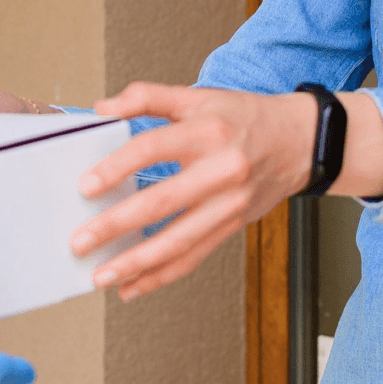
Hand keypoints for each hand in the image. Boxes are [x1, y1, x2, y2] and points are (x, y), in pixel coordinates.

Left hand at [69, 82, 321, 301]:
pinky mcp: (232, 227)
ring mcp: (228, 204)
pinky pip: (193, 257)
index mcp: (207, 131)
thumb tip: (101, 109)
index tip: (86, 187)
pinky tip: (131, 286)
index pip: (153, 148)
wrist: (302, 141)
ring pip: (178, 241)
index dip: (117, 167)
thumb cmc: (244, 118)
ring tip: (101, 275)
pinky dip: (160, 276)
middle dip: (116, 226)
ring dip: (135, 263)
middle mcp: (221, 170)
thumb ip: (148, 97)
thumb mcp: (198, 97)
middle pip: (161, 202)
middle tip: (80, 242)